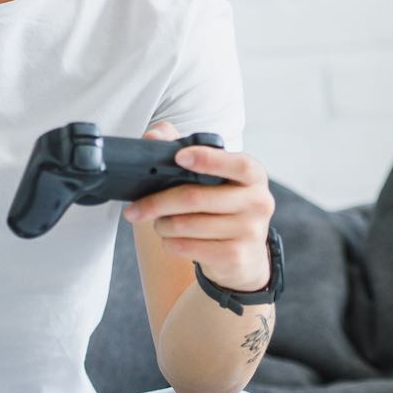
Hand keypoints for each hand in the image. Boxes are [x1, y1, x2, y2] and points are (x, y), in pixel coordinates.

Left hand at [124, 120, 274, 290]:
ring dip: (162, 225)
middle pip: (196, 197)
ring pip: (187, 225)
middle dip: (158, 202)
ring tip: (158, 223)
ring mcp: (250, 232)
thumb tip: (154, 136)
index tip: (179, 157)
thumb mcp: (211, 176)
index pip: (237, 164)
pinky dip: (170, 243)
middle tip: (134, 208)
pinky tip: (171, 240)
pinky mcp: (235, 257)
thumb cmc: (221, 206)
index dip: (208, 159)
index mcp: (254, 176)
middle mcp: (258, 202)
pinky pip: (189, 247)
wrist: (243, 255)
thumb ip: (180, 147)